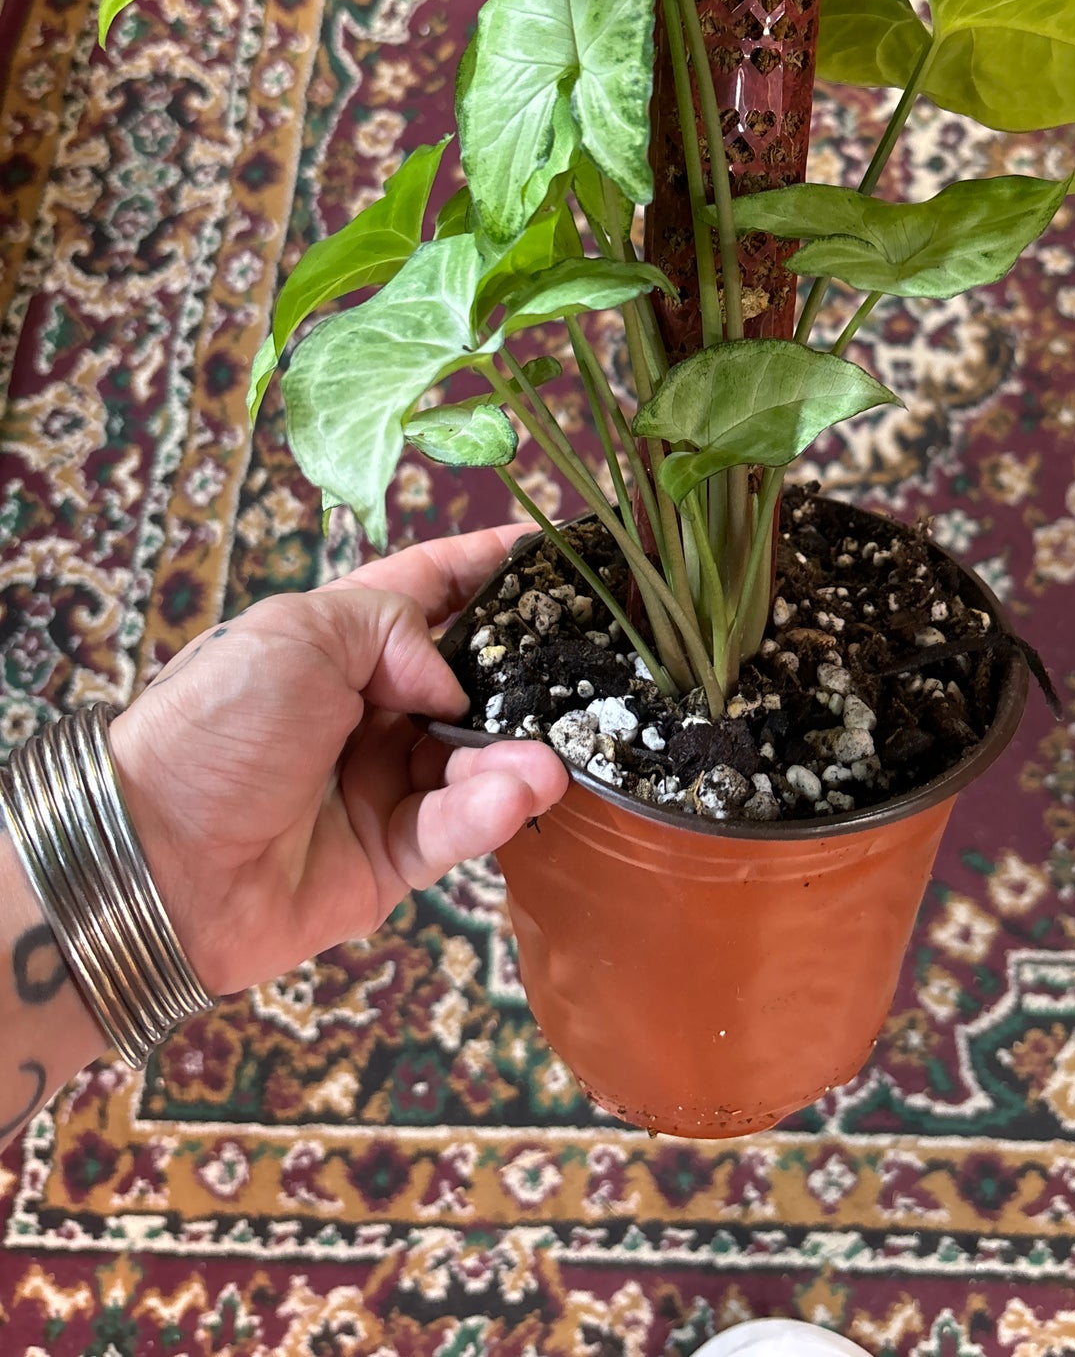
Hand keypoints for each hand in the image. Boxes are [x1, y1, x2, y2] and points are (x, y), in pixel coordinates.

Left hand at [109, 527, 568, 996]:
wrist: (154, 855)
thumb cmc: (216, 725)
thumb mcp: (299, 631)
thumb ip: (393, 627)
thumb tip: (450, 680)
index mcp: (339, 640)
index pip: (431, 588)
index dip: (490, 567)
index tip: (560, 549)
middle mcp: (370, 707)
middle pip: (470, 679)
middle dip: (525, 673)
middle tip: (590, 667)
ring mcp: (383, 782)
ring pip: (474, 759)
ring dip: (513, 755)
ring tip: (545, 761)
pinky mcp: (390, 856)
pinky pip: (454, 828)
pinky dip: (489, 808)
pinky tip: (517, 791)